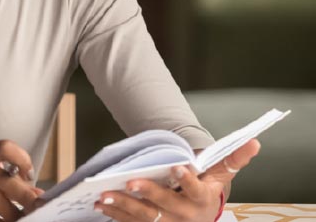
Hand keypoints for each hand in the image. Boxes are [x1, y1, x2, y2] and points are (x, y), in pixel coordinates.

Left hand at [94, 139, 260, 221]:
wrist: (200, 218)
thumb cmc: (207, 190)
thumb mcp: (220, 176)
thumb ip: (233, 159)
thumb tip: (254, 141)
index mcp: (203, 200)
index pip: (196, 190)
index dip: (187, 179)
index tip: (177, 167)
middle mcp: (185, 216)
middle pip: (165, 206)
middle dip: (147, 194)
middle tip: (130, 182)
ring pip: (144, 217)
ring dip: (123, 206)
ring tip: (105, 195)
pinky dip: (115, 215)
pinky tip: (100, 205)